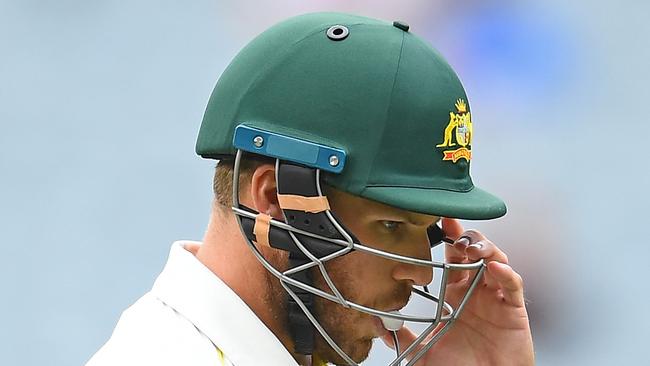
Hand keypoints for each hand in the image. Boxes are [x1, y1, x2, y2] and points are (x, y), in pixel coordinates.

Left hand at [382, 218, 533, 364]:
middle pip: (475, 252)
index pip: (452, 258)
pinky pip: (513, 286)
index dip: (447, 238)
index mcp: (456, 295)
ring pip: (497, 261)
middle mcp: (476, 292)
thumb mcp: (424, 350)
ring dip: (486, 249)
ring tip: (472, 248)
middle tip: (454, 232)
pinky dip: (506, 274)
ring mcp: (496, 299)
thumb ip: (403, 336)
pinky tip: (495, 268)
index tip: (437, 222)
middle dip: (466, 237)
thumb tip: (379, 325)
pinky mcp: (513, 311)